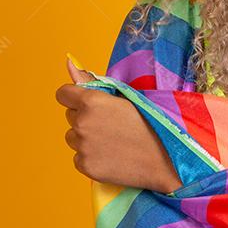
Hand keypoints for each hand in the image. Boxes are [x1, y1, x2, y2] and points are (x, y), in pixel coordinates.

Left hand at [55, 55, 181, 193]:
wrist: (165, 160)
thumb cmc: (149, 123)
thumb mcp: (124, 96)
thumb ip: (92, 81)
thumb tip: (68, 61)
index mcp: (91, 101)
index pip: (63, 94)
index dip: (74, 97)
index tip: (87, 104)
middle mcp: (82, 122)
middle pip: (70, 116)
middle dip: (84, 117)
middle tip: (110, 124)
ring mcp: (82, 146)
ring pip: (72, 137)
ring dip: (85, 138)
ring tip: (111, 141)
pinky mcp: (85, 166)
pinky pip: (78, 157)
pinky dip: (90, 157)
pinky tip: (111, 156)